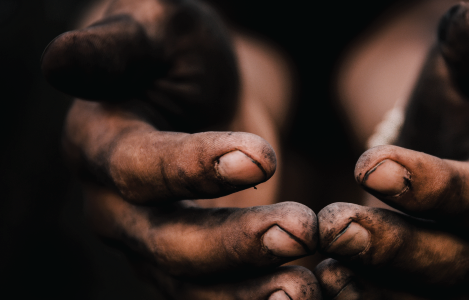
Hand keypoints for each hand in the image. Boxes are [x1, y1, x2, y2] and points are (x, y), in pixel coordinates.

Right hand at [42, 0, 319, 298]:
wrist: (201, 87)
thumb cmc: (179, 51)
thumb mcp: (157, 28)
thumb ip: (116, 46)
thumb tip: (60, 61)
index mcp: (99, 144)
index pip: (138, 165)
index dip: (193, 165)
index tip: (263, 156)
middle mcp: (117, 205)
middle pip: (166, 240)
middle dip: (234, 242)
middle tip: (302, 232)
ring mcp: (152, 240)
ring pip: (192, 283)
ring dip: (249, 293)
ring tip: (306, 289)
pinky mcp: (191, 260)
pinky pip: (219, 292)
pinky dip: (257, 299)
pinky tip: (307, 292)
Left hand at [315, 2, 468, 298]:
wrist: (440, 145)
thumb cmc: (456, 99)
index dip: (432, 186)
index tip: (366, 165)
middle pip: (458, 263)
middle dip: (394, 249)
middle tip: (332, 227)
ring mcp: (466, 274)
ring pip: (424, 298)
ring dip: (371, 290)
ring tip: (319, 272)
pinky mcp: (427, 290)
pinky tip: (315, 290)